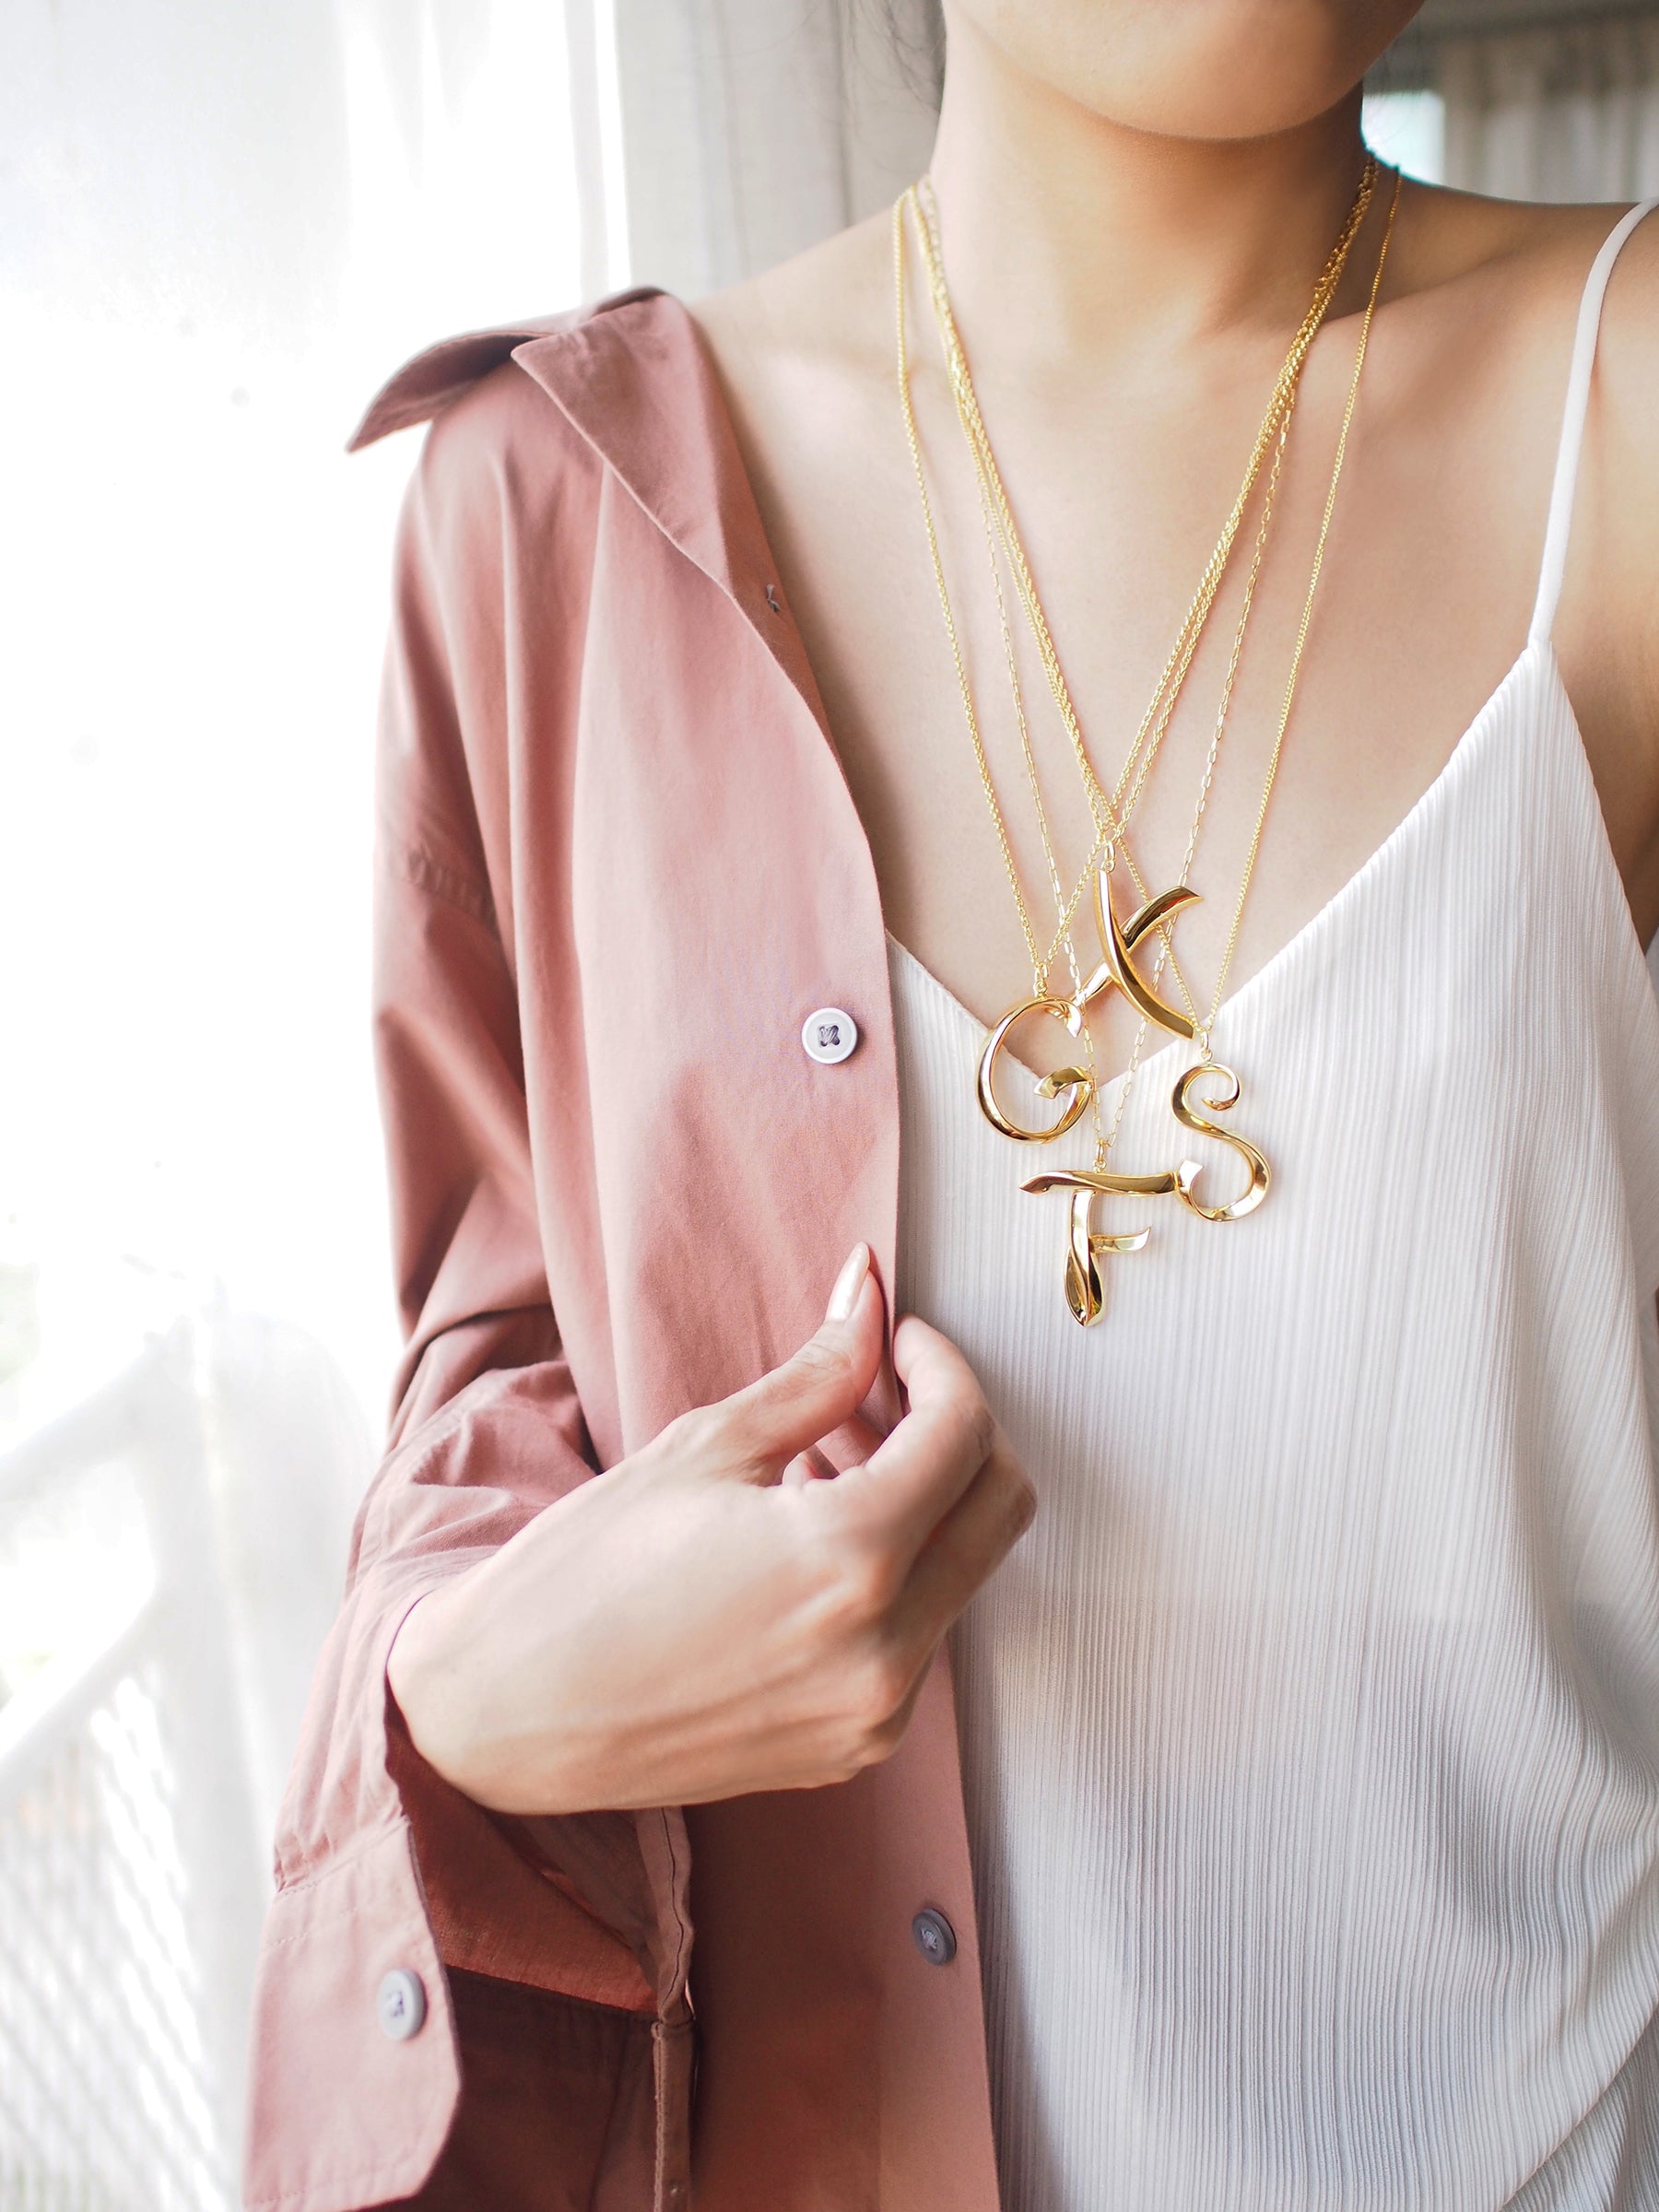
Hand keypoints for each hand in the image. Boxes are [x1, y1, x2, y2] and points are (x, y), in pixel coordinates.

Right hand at [387, 1245, 1035, 1813]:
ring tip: (829, 1460)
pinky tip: (811, 1539)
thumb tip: (870, 1295)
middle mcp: (885, 1648)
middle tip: (880, 1393)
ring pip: (964, 1572)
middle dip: (960, 1431)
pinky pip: (920, 1635)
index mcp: (850, 1559)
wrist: (504, 1714)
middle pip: (999, 1507)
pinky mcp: (854, 1747)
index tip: (898, 1342)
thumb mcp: (705, 1448)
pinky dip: (895, 1573)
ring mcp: (876, 1711)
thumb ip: (816, 1374)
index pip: (965, 1435)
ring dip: (926, 1502)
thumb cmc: (582, 1576)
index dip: (941, 1368)